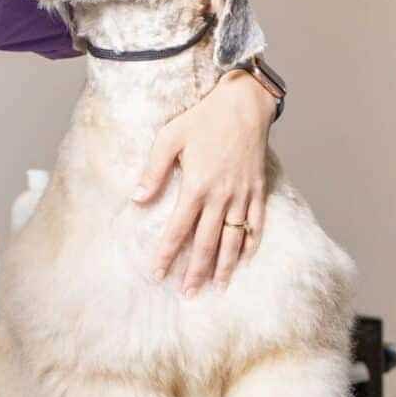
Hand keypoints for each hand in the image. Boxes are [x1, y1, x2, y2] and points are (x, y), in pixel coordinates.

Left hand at [132, 70, 275, 294]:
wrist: (245, 103)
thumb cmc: (203, 117)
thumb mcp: (170, 137)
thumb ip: (153, 170)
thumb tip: (137, 198)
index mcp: (197, 186)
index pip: (178, 229)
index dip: (167, 254)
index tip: (158, 274)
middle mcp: (221, 196)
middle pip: (207, 243)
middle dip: (197, 271)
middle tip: (188, 294)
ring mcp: (242, 195)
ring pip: (233, 239)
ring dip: (224, 266)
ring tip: (217, 288)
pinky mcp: (258, 189)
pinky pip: (256, 224)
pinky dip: (251, 244)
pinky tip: (244, 261)